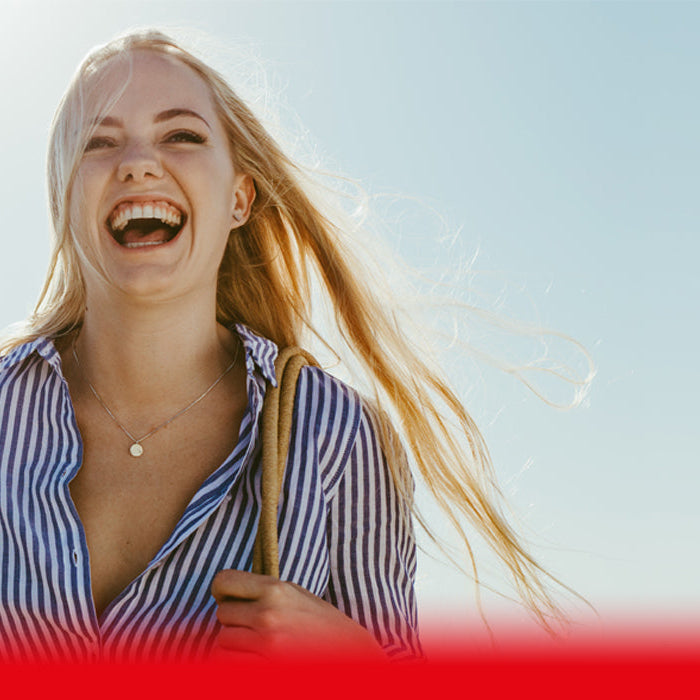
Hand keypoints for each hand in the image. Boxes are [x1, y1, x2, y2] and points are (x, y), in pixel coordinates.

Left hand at [210, 569, 385, 660]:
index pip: (223, 581)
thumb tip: (226, 593)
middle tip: (253, 627)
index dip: (222, 590)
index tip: (228, 597)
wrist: (352, 656)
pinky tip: (255, 661)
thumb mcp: (297, 595)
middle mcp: (267, 615)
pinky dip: (237, 665)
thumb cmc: (324, 625)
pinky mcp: (265, 671)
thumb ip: (264, 591)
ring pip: (222, 643)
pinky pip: (229, 666)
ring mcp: (266, 646)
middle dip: (234, 621)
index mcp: (276, 589)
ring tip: (256, 646)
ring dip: (234, 645)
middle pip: (222, 615)